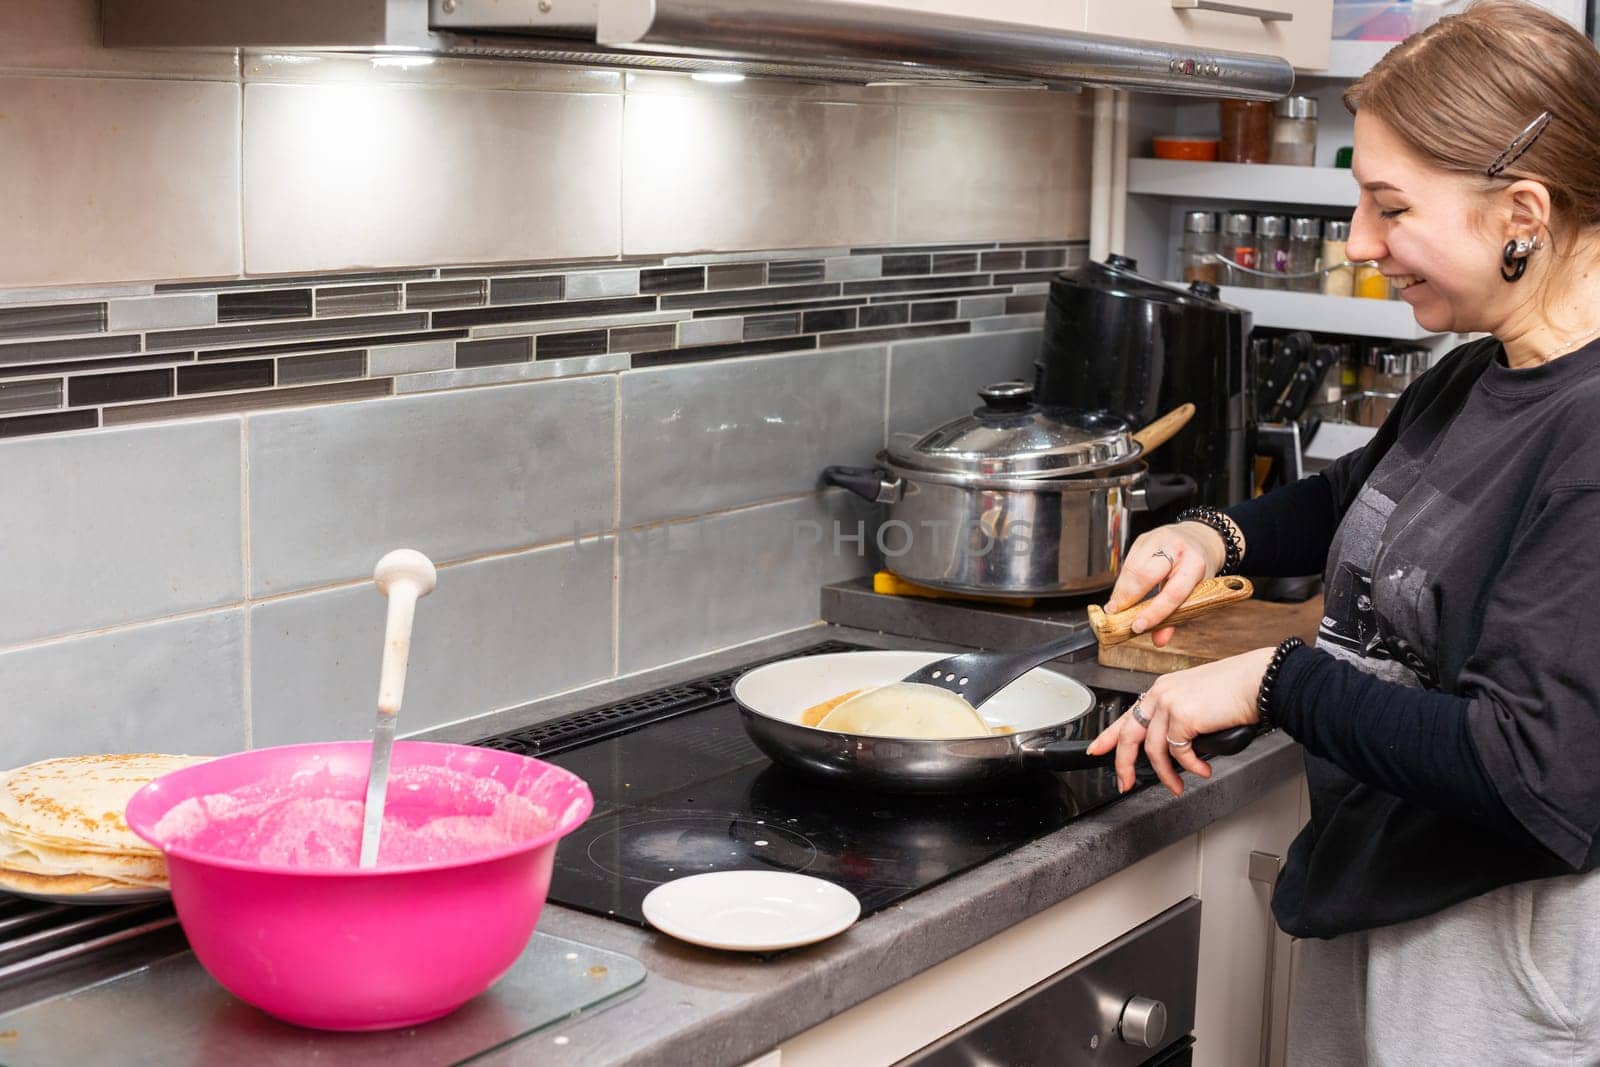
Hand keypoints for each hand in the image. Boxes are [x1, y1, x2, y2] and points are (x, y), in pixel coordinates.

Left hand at [1084, 646, 1274, 795]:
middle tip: (1125, 783)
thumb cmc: (1240, 688)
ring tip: (1177, 786)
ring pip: (1155, 750)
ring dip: (1167, 775)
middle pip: (1129, 735)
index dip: (1108, 736)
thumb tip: (1178, 745)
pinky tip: (1201, 770)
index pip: (1128, 715)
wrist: (1261, 680)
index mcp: (1163, 688)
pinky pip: (1179, 753)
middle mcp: (1161, 693)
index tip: (1096, 750)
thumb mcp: (1200, 698)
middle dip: (1123, 764)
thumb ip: (1182, 716)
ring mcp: (1170, 704)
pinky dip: (1190, 767)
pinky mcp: (1183, 717)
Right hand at [1103, 522, 1228, 645]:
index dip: (1154, 612)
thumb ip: (1177, 616)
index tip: (1137, 626)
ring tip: (1115, 607)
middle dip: (1128, 598)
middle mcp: (1176, 548)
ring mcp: (1157, 539)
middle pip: (1145, 575)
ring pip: (1131, 568)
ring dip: (1121, 590)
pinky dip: (1121, 581)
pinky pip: (1127, 562)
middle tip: (1117, 616)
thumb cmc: (1197, 567)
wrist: (1198, 538)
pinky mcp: (1142, 539)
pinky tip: (1120, 592)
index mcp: (1195, 564)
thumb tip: (1159, 640)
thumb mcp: (1196, 591)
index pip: (1173, 592)